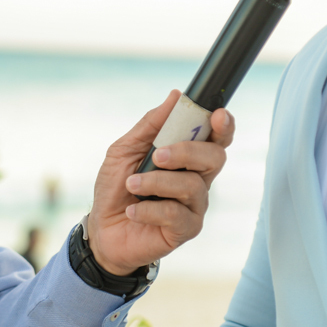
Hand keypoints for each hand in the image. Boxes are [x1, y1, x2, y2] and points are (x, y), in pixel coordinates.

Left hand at [86, 90, 233, 275]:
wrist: (103, 229)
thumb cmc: (117, 187)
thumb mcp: (124, 150)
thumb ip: (150, 125)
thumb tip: (176, 96)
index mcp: (188, 157)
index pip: (217, 138)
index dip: (224, 125)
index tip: (217, 115)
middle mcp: (198, 179)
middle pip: (215, 157)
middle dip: (188, 151)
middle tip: (158, 155)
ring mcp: (194, 206)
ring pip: (192, 186)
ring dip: (156, 182)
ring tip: (132, 185)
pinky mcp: (185, 230)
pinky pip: (177, 215)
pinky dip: (149, 209)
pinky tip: (133, 211)